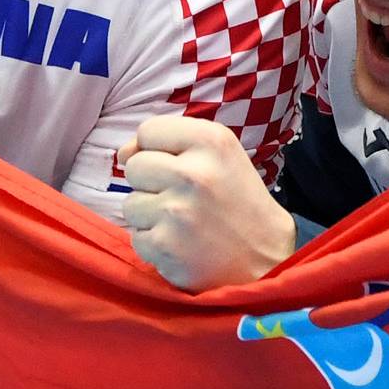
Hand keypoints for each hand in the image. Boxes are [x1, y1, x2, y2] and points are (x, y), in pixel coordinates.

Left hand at [119, 114, 296, 290]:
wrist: (265, 258)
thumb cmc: (238, 201)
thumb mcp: (221, 156)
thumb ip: (174, 143)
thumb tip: (123, 153)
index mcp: (211, 141)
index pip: (148, 131)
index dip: (155, 148)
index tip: (174, 164)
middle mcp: (193, 172)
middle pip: (135, 166)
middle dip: (150, 182)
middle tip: (180, 196)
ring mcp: (175, 211)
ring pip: (129, 203)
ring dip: (149, 214)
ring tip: (180, 221)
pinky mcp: (163, 245)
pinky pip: (135, 236)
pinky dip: (153, 241)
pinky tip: (179, 243)